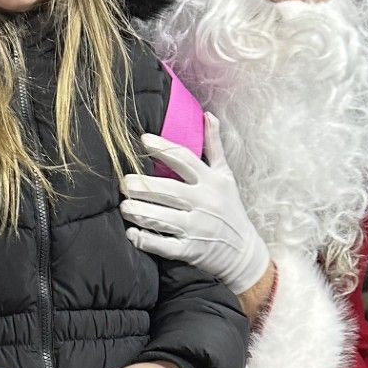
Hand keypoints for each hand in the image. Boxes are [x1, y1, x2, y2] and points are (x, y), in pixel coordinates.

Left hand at [120, 113, 270, 296]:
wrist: (243, 252)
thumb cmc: (230, 209)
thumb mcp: (226, 176)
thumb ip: (214, 147)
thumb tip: (208, 115)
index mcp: (212, 182)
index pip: (185, 160)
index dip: (163, 148)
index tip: (143, 139)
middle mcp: (204, 203)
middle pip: (168, 190)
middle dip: (143, 186)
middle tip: (124, 182)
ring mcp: (197, 228)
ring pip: (162, 218)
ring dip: (140, 211)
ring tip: (123, 206)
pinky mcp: (190, 250)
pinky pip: (164, 245)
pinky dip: (146, 239)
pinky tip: (132, 232)